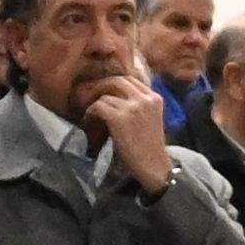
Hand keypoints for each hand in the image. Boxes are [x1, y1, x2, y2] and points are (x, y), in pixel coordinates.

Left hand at [85, 70, 170, 189]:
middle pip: (117, 81)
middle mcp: (145, 99)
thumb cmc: (149, 146)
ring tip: (90, 114)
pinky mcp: (119, 118)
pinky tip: (89, 120)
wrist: (152, 165)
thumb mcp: (150, 118)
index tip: (104, 91)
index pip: (131, 79)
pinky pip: (98, 106)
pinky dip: (90, 112)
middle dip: (101, 86)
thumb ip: (139, 104)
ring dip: (94, 103)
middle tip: (90, 95)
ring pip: (105, 95)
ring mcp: (132, 108)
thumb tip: (114, 94)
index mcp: (155, 98)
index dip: (114, 83)